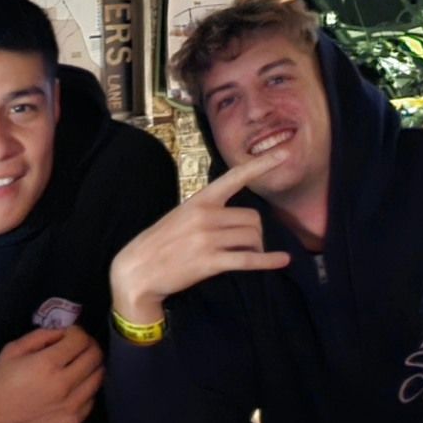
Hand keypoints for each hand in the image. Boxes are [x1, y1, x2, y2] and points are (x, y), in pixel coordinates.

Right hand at [0, 326, 103, 422]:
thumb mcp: (12, 350)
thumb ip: (41, 336)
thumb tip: (63, 331)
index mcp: (47, 364)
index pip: (80, 339)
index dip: (77, 332)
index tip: (69, 334)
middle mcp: (64, 384)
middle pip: (95, 356)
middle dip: (89, 345)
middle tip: (78, 347)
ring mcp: (72, 405)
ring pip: (99, 376)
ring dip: (92, 366)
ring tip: (78, 366)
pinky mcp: (74, 422)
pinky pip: (92, 398)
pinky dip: (87, 387)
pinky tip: (74, 387)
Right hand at [109, 150, 291, 322]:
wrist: (138, 269)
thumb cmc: (162, 242)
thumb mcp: (182, 216)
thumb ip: (208, 211)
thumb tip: (238, 217)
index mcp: (200, 200)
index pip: (235, 177)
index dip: (261, 164)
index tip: (284, 153)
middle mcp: (205, 215)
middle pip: (253, 218)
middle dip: (255, 232)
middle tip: (246, 244)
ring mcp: (207, 238)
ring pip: (252, 237)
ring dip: (255, 248)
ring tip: (242, 255)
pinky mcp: (209, 261)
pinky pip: (247, 259)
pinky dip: (268, 261)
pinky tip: (282, 260)